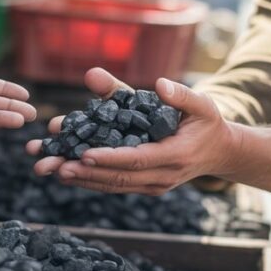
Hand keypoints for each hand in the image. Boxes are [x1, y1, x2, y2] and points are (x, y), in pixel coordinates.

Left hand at [26, 67, 236, 194]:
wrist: (219, 152)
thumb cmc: (207, 123)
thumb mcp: (201, 104)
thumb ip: (181, 95)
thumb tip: (159, 84)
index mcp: (176, 155)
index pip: (138, 158)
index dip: (110, 158)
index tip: (84, 153)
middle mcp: (163, 176)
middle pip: (119, 177)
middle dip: (85, 172)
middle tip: (54, 165)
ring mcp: (154, 185)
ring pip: (113, 185)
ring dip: (81, 178)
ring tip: (51, 168)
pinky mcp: (146, 186)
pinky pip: (116, 185)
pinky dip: (91, 180)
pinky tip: (66, 172)